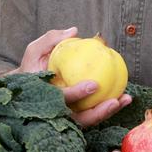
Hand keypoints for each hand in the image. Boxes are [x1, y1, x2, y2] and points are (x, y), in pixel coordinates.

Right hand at [7, 27, 130, 126]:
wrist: (25, 88)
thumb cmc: (31, 66)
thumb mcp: (34, 51)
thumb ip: (51, 39)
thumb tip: (74, 31)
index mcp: (43, 97)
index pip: (61, 98)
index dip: (76, 93)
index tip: (93, 84)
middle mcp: (55, 112)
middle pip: (79, 119)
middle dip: (98, 113)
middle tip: (114, 101)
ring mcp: (66, 117)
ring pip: (89, 120)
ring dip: (108, 112)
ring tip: (125, 99)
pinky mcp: (76, 116)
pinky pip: (94, 113)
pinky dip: (108, 107)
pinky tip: (123, 96)